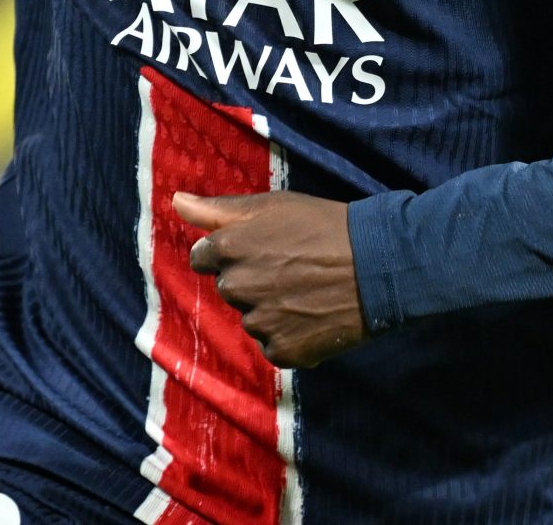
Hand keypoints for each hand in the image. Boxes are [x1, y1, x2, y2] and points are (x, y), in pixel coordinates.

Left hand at [176, 189, 367, 368]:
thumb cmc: (324, 226)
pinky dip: (288, 335)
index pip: (203, 257)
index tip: (259, 249)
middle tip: (289, 267)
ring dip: (269, 309)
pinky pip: (272, 345)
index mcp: (229, 248)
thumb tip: (175, 202)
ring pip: (251, 318)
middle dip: (250, 279)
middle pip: (228, 288)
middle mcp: (238, 287)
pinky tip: (312, 316)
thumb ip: (217, 208)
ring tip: (306, 291)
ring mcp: (260, 322)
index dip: (230, 252)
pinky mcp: (284, 350)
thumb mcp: (271, 205)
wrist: (378, 265)